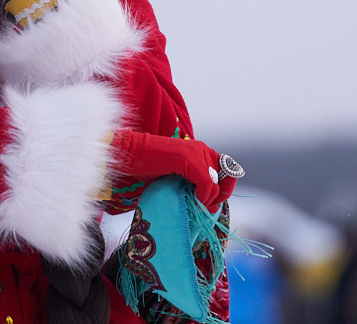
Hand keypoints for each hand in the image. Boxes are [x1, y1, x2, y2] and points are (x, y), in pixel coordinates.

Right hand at [109, 129, 237, 212]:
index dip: (223, 190)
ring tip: (194, 206)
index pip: (228, 171)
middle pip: (227, 178)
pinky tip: (191, 200)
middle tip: (203, 207)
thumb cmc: (147, 168)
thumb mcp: (176, 177)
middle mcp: (202, 149)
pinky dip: (201, 197)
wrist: (128, 155)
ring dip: (207, 200)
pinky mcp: (189, 159)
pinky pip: (206, 184)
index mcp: (200, 151)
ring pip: (216, 184)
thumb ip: (194, 184)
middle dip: (218, 197)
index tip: (209, 203)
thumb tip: (210, 205)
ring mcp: (196, 152)